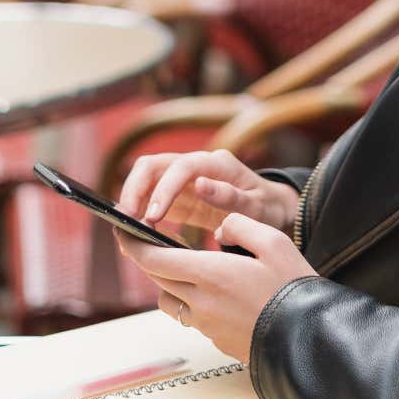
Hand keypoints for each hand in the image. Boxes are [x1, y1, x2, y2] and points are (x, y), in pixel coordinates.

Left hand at [116, 212, 316, 361]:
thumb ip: (239, 225)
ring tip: (188, 267)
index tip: (121, 229)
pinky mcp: (216, 340)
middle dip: (146, 257)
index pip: (152, 258)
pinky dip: (191, 301)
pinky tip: (215, 292)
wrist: (310, 337)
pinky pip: (191, 317)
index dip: (132, 243)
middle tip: (145, 240)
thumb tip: (220, 228)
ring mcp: (206, 324)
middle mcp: (200, 301)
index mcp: (209, 273)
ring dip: (168, 282)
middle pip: (156, 277)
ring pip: (170, 299)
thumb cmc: (294, 287)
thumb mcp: (273, 241)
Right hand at [118, 149, 299, 235]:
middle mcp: (196, 165)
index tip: (152, 216)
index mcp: (217, 164)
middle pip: (153, 165)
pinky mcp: (177, 195)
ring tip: (126, 229)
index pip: (182, 166)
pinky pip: (150, 197)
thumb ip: (231, 197)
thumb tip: (200, 185)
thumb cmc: (266, 207)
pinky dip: (139, 212)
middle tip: (127, 221)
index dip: (164, 189)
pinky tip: (135, 234)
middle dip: (135, 190)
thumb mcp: (257, 207)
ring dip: (132, 200)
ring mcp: (184, 178)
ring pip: (146, 178)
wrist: (271, 208)